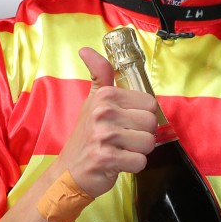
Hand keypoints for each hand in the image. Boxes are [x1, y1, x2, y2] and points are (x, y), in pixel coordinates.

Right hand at [50, 47, 159, 197]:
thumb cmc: (86, 136)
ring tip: (120, 150)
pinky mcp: (105, 158)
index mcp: (105, 96)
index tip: (125, 123)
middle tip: (122, 140)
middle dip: (141, 135)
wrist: (69, 171)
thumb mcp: (93, 101)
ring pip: (148, 143)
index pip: (151, 104)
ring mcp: (103, 136)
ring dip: (137, 152)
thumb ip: (99, 74)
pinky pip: (140, 161)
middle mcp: (103, 112)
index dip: (142, 117)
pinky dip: (132, 166)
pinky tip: (117, 163)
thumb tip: (86, 49)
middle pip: (152, 123)